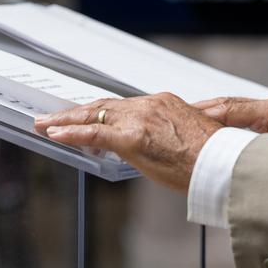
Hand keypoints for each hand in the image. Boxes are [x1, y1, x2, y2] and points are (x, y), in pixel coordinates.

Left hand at [34, 93, 222, 191]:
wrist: (222, 164)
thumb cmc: (212, 158)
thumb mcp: (188, 138)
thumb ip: (167, 135)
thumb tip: (158, 146)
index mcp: (163, 103)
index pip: (123, 106)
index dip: (100, 112)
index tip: (84, 116)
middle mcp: (150, 105)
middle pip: (104, 105)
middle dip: (76, 111)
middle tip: (53, 117)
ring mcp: (140, 119)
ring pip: (94, 115)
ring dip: (66, 120)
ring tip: (45, 124)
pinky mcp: (132, 138)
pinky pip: (94, 132)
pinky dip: (71, 132)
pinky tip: (54, 134)